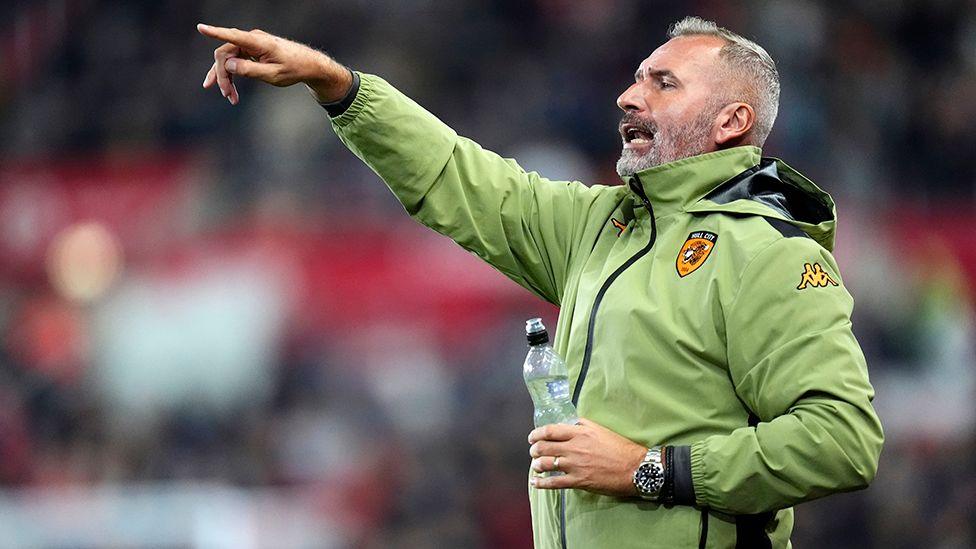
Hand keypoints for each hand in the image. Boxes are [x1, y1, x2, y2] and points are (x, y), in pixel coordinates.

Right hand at [196, 23, 352, 104]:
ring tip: (229, 97)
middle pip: (226, 54)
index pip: (233, 36)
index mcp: (259, 42)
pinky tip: (229, 90)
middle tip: (228, 96)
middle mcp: (252, 39)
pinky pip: (236, 60)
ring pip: (229, 59)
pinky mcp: (252, 50)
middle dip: (223, 76)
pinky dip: (232, 75)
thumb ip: (250, 70)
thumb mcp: (273, 75)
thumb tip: (228, 65)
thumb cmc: (294, 69)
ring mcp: (251, 44)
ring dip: (226, 78)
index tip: (200, 28)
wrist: (308, 65)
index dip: (215, 32)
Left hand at [527, 418, 647, 496]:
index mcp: (580, 433)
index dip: (537, 434)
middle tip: (534, 452)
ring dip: (537, 464)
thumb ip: (583, 425)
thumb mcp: (600, 430)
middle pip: (544, 447)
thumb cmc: (620, 448)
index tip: (532, 437)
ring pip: (546, 464)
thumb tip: (569, 423)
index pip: (550, 431)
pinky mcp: (578, 481)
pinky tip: (535, 482)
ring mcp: (575, 465)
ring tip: (536, 465)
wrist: (635, 468)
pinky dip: (541, 483)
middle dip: (535, 450)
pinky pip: (554, 482)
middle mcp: (574, 447)